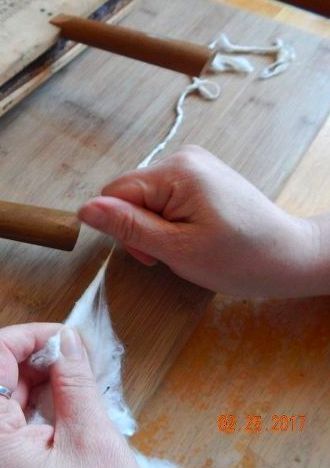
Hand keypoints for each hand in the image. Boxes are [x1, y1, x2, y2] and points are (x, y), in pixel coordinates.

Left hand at [0, 323, 136, 467]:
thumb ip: (76, 383)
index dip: (30, 336)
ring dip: (45, 379)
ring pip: (12, 389)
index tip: (63, 336)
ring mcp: (1, 447)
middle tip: (78, 359)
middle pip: (4, 370)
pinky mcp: (9, 455)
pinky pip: (18, 412)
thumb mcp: (89, 438)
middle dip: (42, 358)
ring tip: (78, 385)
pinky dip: (44, 400)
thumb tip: (69, 341)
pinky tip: (68, 405)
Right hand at [79, 145, 321, 297]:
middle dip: (140, 228)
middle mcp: (184, 157)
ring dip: (155, 226)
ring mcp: (195, 164)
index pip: (116, 192)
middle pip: (131, 193)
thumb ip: (128, 226)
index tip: (150, 254)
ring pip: (147, 197)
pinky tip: (191, 233)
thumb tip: (85, 208)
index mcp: (176, 170)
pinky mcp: (203, 175)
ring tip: (184, 246)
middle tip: (169, 254)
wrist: (289, 256)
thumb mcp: (177, 248)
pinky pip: (166, 196)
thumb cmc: (239, 258)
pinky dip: (170, 219)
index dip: (122, 228)